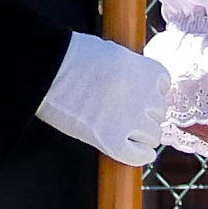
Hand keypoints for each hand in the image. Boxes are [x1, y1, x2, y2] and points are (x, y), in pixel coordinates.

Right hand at [36, 30, 173, 168]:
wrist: (44, 68)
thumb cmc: (70, 55)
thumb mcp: (112, 53)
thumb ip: (131, 69)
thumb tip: (138, 84)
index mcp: (145, 71)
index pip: (163, 87)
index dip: (149, 92)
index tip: (136, 94)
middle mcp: (143, 96)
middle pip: (159, 112)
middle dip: (144, 113)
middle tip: (122, 112)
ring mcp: (128, 120)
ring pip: (153, 136)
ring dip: (140, 134)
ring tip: (120, 130)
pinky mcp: (110, 140)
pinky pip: (138, 156)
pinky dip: (137, 155)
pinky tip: (128, 149)